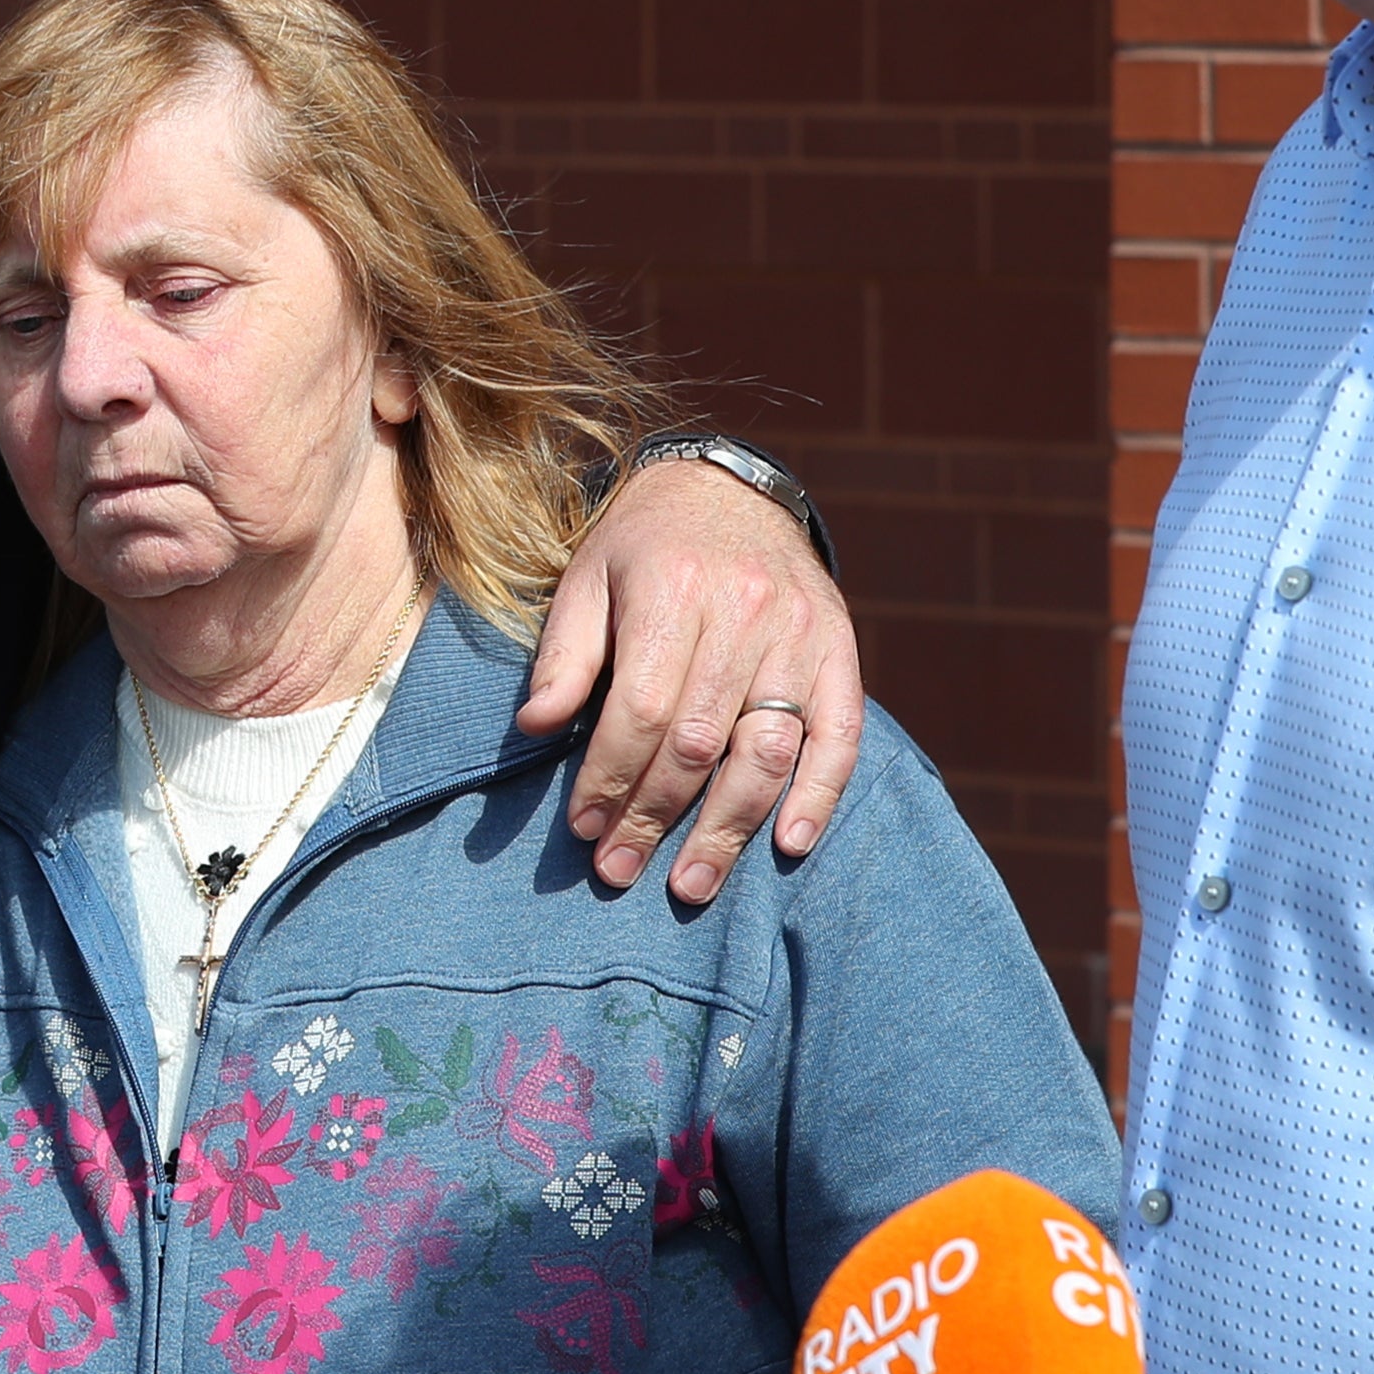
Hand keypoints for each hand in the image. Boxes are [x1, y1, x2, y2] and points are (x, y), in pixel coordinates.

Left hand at [520, 457, 861, 902]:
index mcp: (673, 589)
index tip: (583, 827)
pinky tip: (789, 843)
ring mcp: (800, 633)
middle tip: (619, 870)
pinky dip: (818, 794)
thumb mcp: (586, 580)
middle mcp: (745, 611)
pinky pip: (839, 734)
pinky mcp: (839, 650)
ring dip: (729, 829)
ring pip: (767, 750)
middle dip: (654, 816)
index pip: (640, 710)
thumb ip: (563, 656)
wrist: (727, 487)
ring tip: (690, 885)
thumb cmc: (641, 546)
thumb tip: (534, 728)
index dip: (608, 777)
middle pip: (699, 741)